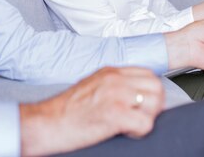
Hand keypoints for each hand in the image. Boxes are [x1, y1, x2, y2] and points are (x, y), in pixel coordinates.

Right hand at [19, 67, 164, 155]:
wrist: (46, 122)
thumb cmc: (65, 110)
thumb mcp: (92, 85)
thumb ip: (114, 85)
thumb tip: (136, 95)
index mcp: (110, 72)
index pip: (148, 75)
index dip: (150, 93)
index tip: (142, 105)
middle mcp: (115, 79)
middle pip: (156, 88)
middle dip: (153, 106)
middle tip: (138, 117)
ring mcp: (116, 95)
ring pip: (155, 104)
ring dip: (146, 118)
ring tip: (129, 125)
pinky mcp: (115, 114)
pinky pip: (145, 124)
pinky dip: (138, 132)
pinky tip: (123, 131)